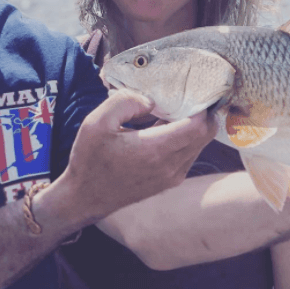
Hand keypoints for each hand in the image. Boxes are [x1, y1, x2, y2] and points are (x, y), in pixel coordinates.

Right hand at [61, 89, 215, 222]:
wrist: (84, 198)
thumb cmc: (89, 160)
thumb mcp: (96, 122)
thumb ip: (125, 102)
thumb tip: (151, 100)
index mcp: (154, 150)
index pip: (198, 127)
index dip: (201, 106)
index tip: (192, 90)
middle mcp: (169, 166)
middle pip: (205, 135)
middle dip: (202, 113)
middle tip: (186, 96)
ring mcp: (172, 177)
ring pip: (199, 145)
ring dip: (193, 126)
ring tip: (171, 111)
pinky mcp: (169, 182)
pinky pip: (188, 155)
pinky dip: (185, 139)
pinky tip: (163, 129)